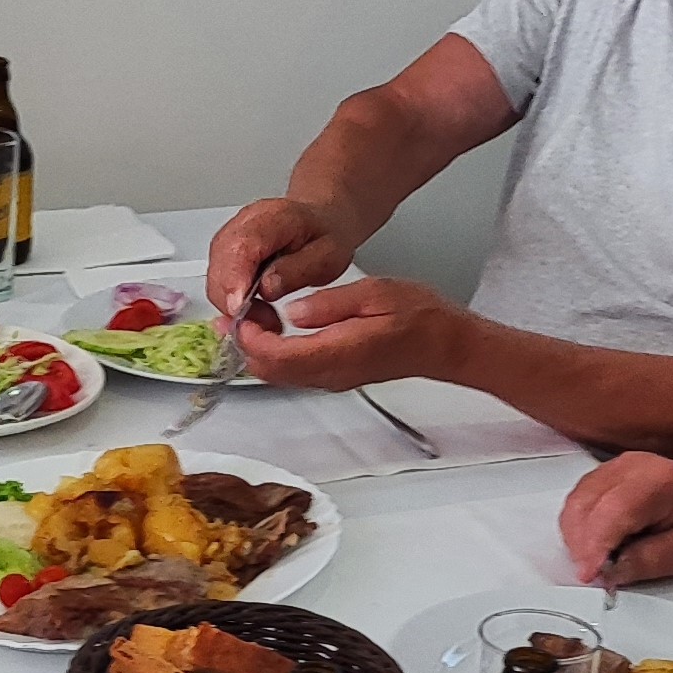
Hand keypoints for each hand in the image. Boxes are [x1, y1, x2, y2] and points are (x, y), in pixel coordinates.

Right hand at [206, 197, 359, 319]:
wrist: (320, 222)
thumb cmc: (324, 235)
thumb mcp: (327, 255)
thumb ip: (298, 270)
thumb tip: (266, 288)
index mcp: (270, 219)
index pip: (239, 248)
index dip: (234, 281)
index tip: (239, 308)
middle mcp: (241, 226)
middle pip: (219, 269)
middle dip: (236, 303)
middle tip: (268, 321)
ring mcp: (228, 241)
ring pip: (216, 281)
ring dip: (236, 307)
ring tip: (267, 317)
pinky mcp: (225, 257)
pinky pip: (219, 285)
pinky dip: (234, 304)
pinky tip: (257, 309)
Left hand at [235, 277, 463, 390]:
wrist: (446, 345)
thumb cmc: (420, 317)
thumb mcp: (375, 294)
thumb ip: (330, 304)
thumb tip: (295, 311)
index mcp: (339, 352)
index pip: (279, 356)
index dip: (251, 339)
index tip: (237, 317)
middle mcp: (332, 373)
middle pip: (272, 372)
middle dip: (244, 348)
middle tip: (226, 320)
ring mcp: (334, 378)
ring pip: (280, 376)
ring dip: (257, 353)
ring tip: (241, 323)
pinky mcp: (337, 375)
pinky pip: (295, 373)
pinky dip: (274, 356)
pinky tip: (270, 333)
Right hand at [557, 452, 672, 585]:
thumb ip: (649, 561)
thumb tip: (609, 572)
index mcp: (663, 480)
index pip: (613, 511)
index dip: (595, 546)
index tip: (590, 574)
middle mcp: (634, 466)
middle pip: (585, 505)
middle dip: (581, 546)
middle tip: (594, 574)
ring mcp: (616, 467)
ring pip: (575, 503)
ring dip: (577, 538)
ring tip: (599, 560)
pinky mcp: (605, 475)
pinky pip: (577, 501)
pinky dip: (578, 528)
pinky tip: (597, 545)